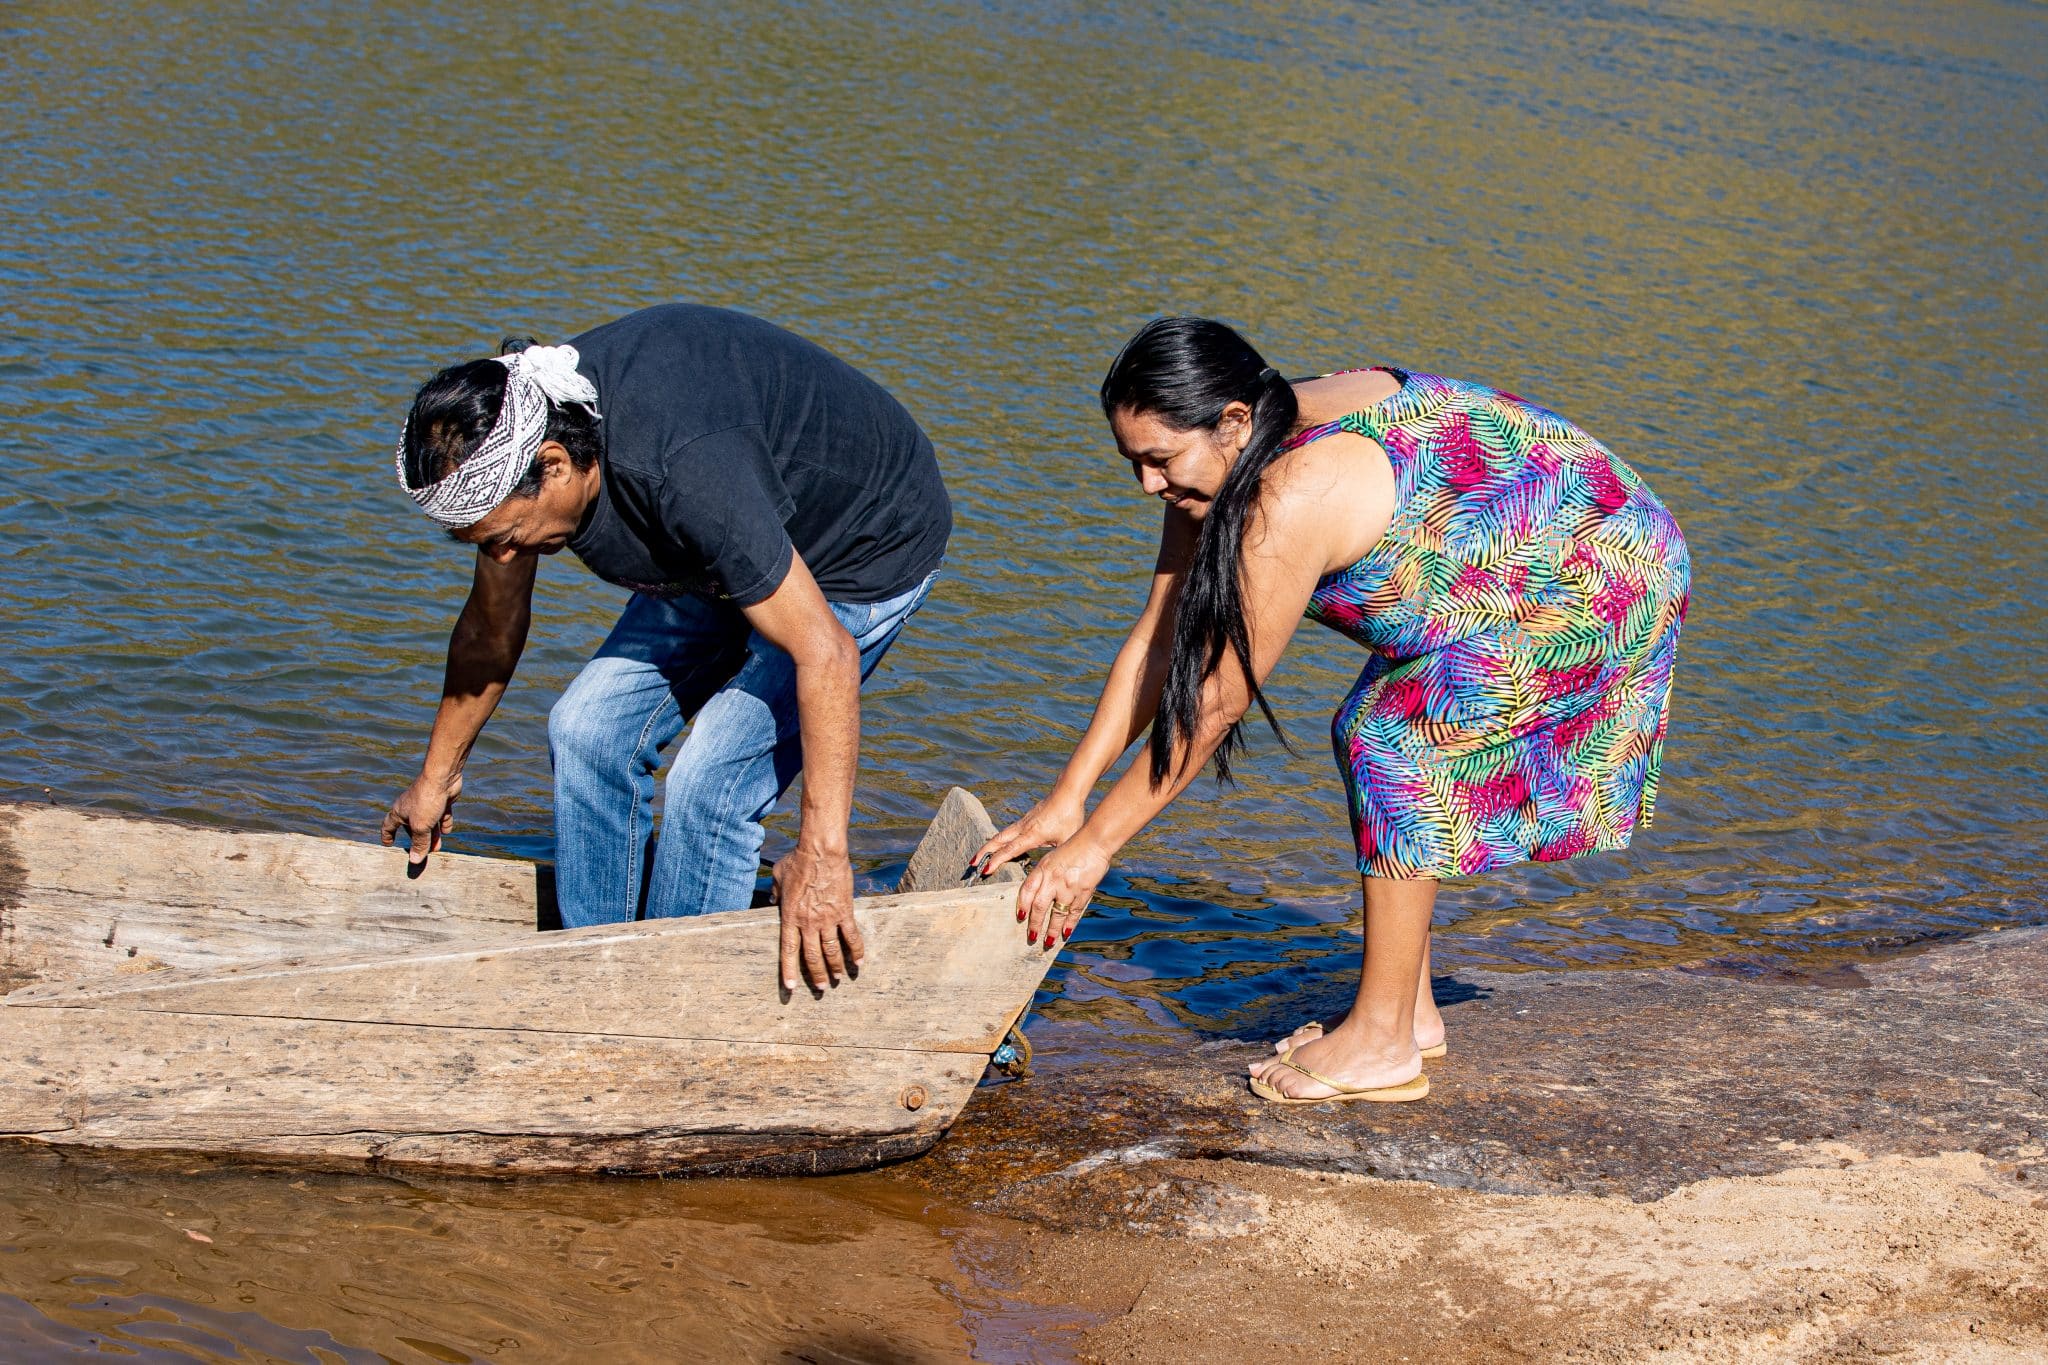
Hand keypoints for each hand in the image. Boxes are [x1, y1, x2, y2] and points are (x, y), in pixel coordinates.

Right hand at [380, 771, 462, 868]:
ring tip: (438, 848)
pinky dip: (443, 823)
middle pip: (411, 827)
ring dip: (432, 836)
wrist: (443, 777)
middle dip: (417, 840)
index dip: (387, 836)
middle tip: (423, 853)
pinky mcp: (441, 800)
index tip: (388, 844)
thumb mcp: (421, 827)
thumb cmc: (426, 801)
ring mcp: (426, 803)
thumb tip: (415, 861)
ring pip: (428, 823)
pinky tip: (446, 831)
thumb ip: (419, 844)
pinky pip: (441, 815)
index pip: (388, 826)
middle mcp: (411, 807)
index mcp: (399, 812)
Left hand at [773, 845, 863, 992]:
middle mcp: (808, 922)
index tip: (791, 987)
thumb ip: (775, 891)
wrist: (821, 852)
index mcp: (790, 916)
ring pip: (832, 951)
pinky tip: (858, 963)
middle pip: (812, 956)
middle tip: (821, 988)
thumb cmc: (798, 861)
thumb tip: (772, 899)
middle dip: (816, 975)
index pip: (789, 950)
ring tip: (837, 979)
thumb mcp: (779, 876)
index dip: (789, 970)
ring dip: (835, 967)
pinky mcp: (844, 911)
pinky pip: (851, 936)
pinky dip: (855, 951)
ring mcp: (827, 918)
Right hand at [973, 796, 1085, 877]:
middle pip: (997, 840)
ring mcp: (1023, 822)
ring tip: (979, 856)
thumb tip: (1051, 871)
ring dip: (989, 846)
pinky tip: (998, 845)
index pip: (1009, 850)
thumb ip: (1057, 855)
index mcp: (1032, 835)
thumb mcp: (1066, 840)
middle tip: (971, 864)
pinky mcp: (1026, 819)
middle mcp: (1023, 828)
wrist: (1067, 792)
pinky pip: (1008, 831)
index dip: (996, 861)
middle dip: (983, 852)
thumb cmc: (1069, 816)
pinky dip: (999, 839)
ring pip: (1001, 835)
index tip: (984, 870)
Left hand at [1016, 836, 1108, 951]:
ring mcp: (1069, 887)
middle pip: (1039, 906)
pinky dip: (1070, 924)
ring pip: (1057, 913)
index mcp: (1042, 869)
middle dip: (1035, 924)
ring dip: (1052, 930)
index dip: (1022, 906)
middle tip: (1032, 937)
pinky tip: (1066, 934)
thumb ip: (1042, 876)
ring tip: (1048, 942)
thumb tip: (1034, 895)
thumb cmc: (1072, 848)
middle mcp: (1053, 879)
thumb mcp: (1051, 859)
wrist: (1094, 842)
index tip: (1020, 918)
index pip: (1027, 891)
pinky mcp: (1083, 891)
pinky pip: (1074, 912)